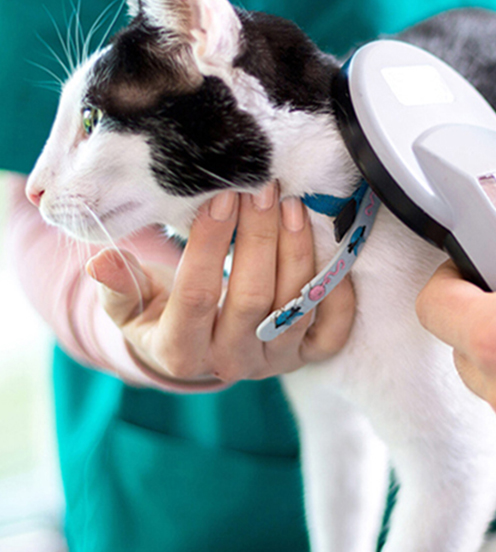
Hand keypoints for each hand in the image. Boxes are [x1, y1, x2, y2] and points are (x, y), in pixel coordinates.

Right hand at [86, 184, 354, 383]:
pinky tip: (329, 249)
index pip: (196, 296)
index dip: (209, 245)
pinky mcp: (306, 356)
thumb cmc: (161, 317)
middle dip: (259, 237)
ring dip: (296, 252)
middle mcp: (231, 362)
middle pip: (252, 298)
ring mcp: (273, 361)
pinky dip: (338, 292)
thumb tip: (102, 262)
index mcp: (180, 352)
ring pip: (294, 308)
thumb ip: (118, 286)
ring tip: (291, 204)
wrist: (198, 351)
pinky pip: (333, 331)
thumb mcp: (130, 307)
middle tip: (262, 188)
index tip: (219, 197)